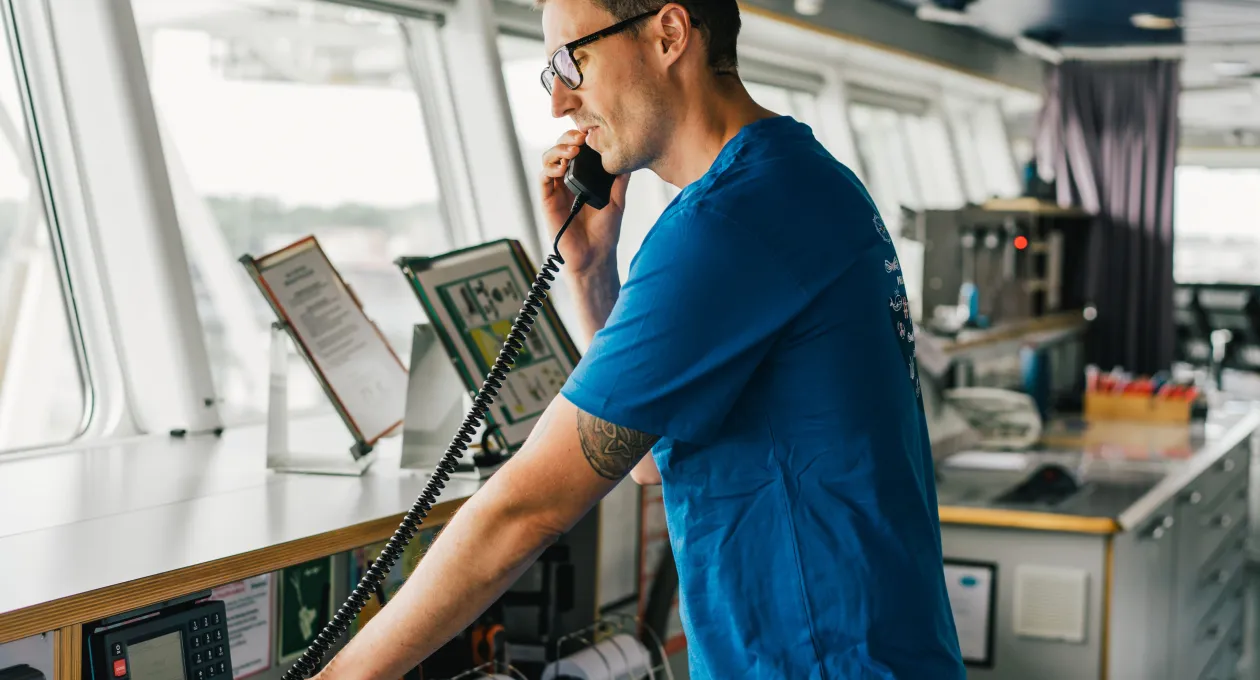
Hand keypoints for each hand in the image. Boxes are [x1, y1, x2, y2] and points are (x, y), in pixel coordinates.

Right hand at [539, 130, 630, 274]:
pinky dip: (549, 169)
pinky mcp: (547, 201)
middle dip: (567, 139)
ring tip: (572, 151)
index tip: (591, 131)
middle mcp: (567, 180)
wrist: (595, 255)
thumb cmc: (605, 231)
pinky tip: (561, 168)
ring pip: (548, 159)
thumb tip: (628, 156)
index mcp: (583, 176)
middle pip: (560, 149)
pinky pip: (543, 179)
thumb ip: (619, 179)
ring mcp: (556, 190)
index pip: (577, 149)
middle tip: (580, 138)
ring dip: (557, 150)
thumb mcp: (617, 199)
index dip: (579, 136)